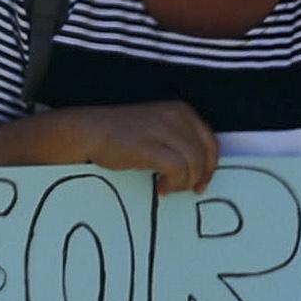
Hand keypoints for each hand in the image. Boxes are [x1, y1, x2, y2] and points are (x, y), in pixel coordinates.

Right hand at [52, 97, 217, 192]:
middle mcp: (177, 116)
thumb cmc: (121, 134)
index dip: (210, 166)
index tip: (200, 182)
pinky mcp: (151, 146)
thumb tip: (197, 167)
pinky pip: (178, 170)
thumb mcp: (158, 128)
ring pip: (194, 165)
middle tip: (186, 190)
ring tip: (167, 188)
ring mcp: (164, 130)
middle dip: (198, 177)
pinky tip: (160, 187)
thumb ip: (178, 140)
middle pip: (204, 156)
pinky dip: (173, 184)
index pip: (211, 142)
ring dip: (183, 183)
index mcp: (181, 111)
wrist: (89, 131)